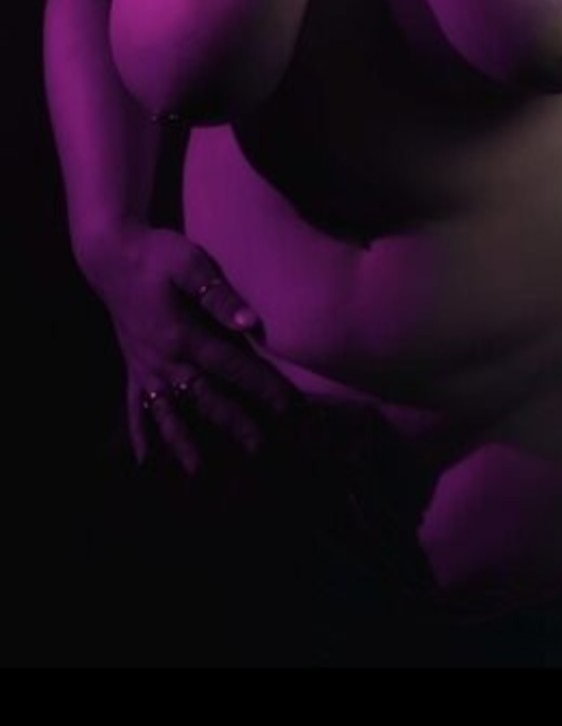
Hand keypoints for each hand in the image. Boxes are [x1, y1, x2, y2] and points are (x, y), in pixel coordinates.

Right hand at [85, 224, 298, 474]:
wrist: (112, 256)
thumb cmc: (156, 255)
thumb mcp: (190, 264)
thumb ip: (219, 296)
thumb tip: (249, 323)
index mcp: (182, 334)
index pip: (231, 366)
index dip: (261, 385)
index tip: (287, 405)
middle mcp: (163, 358)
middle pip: (205, 397)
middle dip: (233, 422)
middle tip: (259, 448)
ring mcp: (145, 366)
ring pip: (168, 411)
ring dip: (183, 441)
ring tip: (197, 470)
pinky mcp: (133, 366)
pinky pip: (135, 406)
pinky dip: (139, 432)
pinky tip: (144, 459)